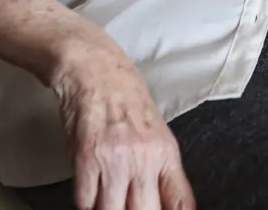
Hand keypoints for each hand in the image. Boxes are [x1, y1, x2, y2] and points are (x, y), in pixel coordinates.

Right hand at [50, 41, 195, 209]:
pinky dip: (87, 203)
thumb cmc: (125, 98)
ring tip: (107, 202)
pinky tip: (89, 193)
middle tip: (126, 206)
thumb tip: (164, 202)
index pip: (181, 202)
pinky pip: (86, 201)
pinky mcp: (87, 159)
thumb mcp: (156, 133)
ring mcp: (115, 161)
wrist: (96, 71)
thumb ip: (161, 168)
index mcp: (166, 154)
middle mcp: (144, 160)